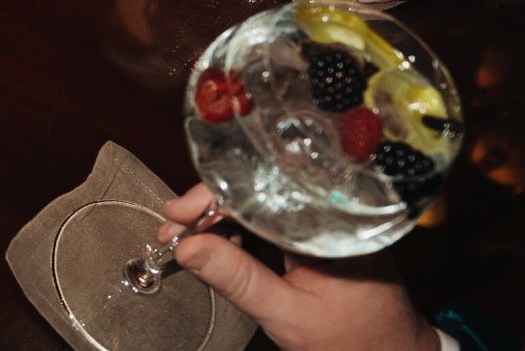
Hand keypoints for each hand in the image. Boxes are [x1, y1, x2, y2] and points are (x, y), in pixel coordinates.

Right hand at [159, 185, 438, 350]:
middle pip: (255, 192)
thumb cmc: (352, 343)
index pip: (258, 190)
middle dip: (208, 208)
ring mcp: (322, 223)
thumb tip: (186, 247)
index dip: (211, 198)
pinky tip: (216, 245)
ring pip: (258, 205)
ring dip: (219, 220)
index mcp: (327, 225)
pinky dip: (239, 231)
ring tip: (186, 240)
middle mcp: (327, 213)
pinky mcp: (316, 235)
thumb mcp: (288, 316)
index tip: (176, 216)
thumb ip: (239, 280)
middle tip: (171, 230)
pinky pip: (270, 221)